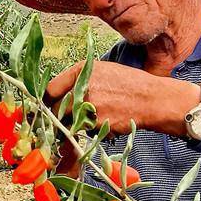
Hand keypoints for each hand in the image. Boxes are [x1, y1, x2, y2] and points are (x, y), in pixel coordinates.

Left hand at [45, 61, 200, 137]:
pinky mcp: (95, 123)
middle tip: (69, 118)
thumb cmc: (130, 84)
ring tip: (95, 118)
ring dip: (75, 125)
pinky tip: (107, 122)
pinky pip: (85, 131)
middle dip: (60, 116)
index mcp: (81, 70)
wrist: (153, 100)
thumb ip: (80, 80)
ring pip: (69, 122)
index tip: (48, 106)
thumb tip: (59, 94)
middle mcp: (81, 86)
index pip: (50, 89)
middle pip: (56, 108)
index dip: (48, 100)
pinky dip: (91, 131)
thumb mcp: (104, 71)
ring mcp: (87, 106)